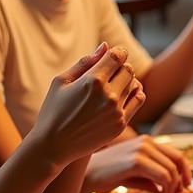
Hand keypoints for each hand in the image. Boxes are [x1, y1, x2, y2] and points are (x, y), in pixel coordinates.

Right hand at [29, 44, 144, 164]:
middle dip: (121, 66)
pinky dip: (134, 93)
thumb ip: (85, 62)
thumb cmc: (53, 110)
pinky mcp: (121, 124)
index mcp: (92, 81)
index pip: (117, 56)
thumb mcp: (61, 82)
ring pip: (135, 84)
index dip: (118, 51)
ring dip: (127, 80)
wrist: (53, 146)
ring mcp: (117, 111)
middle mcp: (108, 95)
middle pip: (128, 69)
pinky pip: (138, 100)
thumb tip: (106, 46)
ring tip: (115, 82)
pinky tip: (123, 93)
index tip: (114, 53)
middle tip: (112, 69)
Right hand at [85, 135, 191, 192]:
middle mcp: (146, 142)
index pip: (176, 154)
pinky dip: (166, 187)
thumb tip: (164, 188)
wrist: (86, 175)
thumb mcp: (133, 174)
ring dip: (173, 186)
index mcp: (146, 142)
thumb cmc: (107, 174)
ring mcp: (141, 150)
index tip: (186, 185)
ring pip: (171, 169)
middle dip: (181, 180)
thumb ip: (150, 177)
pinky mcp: (136, 161)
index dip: (186, 171)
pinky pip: (162, 175)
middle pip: (177, 161)